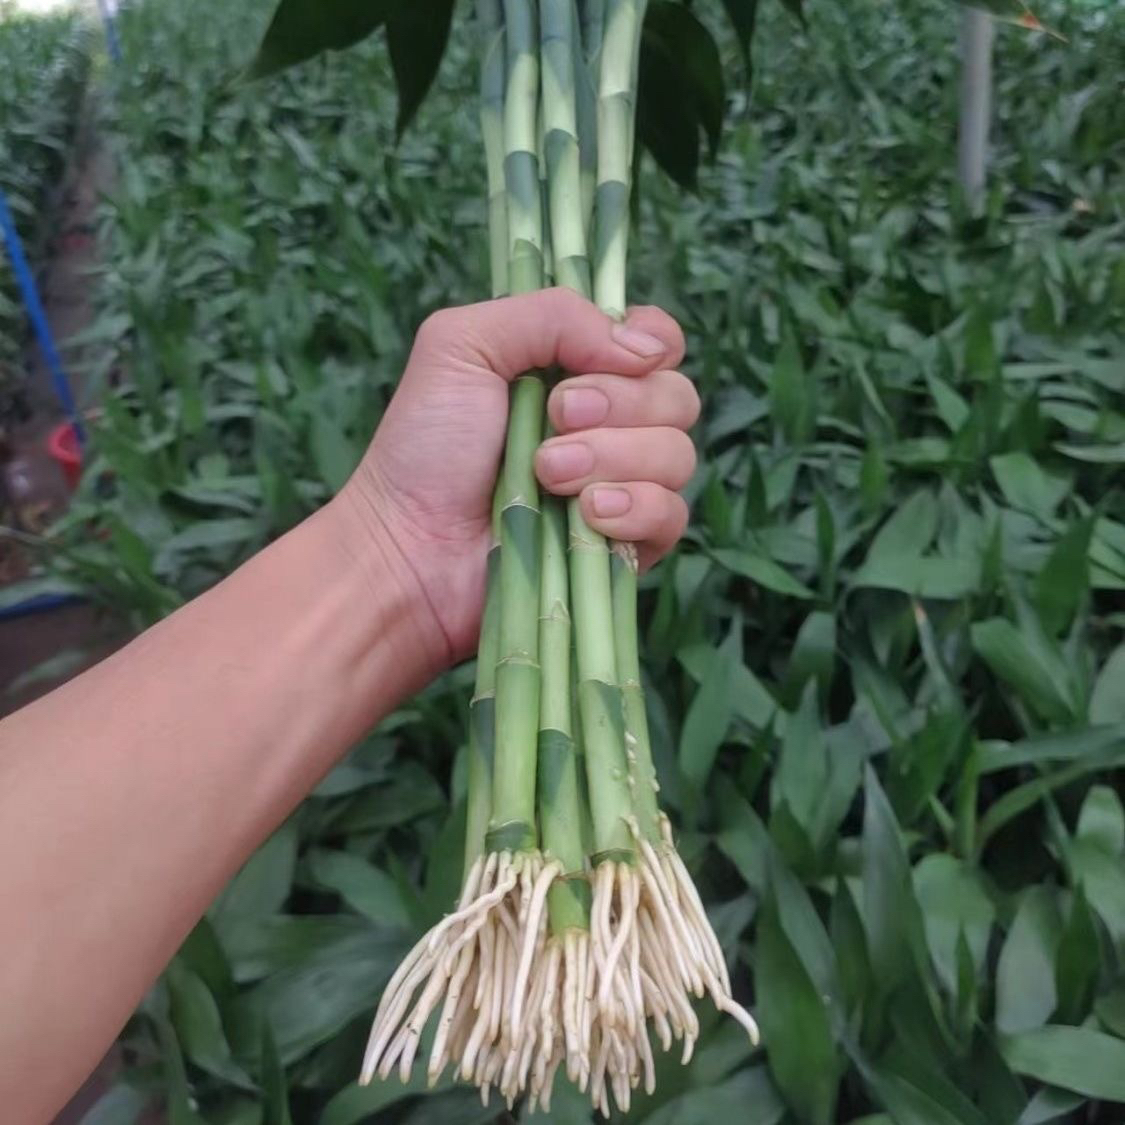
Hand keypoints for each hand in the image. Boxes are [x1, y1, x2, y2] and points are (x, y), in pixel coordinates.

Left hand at [337, 288, 698, 666]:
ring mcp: (622, 489)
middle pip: (677, 396)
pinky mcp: (625, 549)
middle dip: (619, 403)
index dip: (652, 343)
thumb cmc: (425, 447)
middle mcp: (610, 427)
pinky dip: (636, 508)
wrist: (408, 547)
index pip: (659, 343)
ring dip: (613, 458)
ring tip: (548, 474)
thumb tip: (644, 346)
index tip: (610, 357)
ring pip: (677, 456)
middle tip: (553, 419)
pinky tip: (588, 515)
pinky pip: (671, 516)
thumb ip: (550, 315)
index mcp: (578, 372)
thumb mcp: (464, 345)